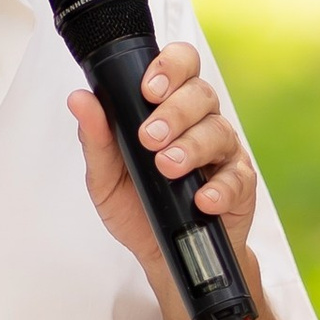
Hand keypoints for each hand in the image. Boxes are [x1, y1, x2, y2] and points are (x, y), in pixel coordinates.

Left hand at [69, 41, 257, 274]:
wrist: (161, 254)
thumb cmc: (135, 206)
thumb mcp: (105, 177)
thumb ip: (96, 138)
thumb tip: (79, 99)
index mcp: (170, 107)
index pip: (181, 65)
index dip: (170, 66)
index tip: (148, 89)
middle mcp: (200, 122)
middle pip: (201, 94)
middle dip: (175, 112)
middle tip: (150, 137)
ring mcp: (223, 152)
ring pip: (219, 131)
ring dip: (192, 146)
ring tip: (168, 166)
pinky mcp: (240, 184)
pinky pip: (238, 177)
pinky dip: (220, 188)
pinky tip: (202, 199)